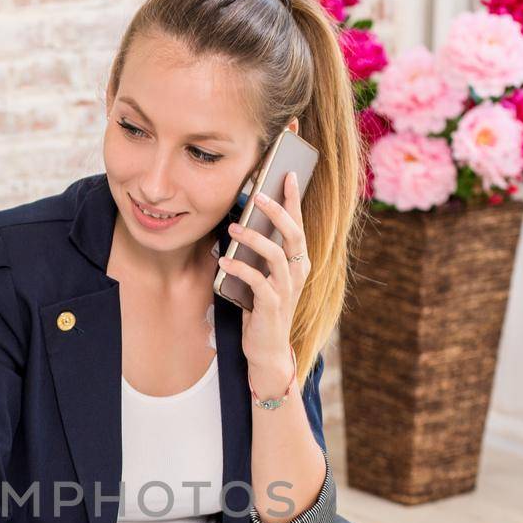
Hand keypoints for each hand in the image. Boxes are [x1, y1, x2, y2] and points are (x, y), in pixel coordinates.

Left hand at [218, 171, 308, 399]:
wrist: (266, 349)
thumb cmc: (262, 308)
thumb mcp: (261, 275)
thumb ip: (256, 253)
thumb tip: (237, 224)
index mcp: (297, 261)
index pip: (298, 224)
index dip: (294, 199)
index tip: (288, 173)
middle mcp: (297, 272)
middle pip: (293, 234)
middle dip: (277, 211)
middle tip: (258, 195)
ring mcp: (287, 289)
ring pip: (275, 255)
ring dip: (254, 239)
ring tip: (233, 229)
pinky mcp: (272, 305)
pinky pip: (257, 281)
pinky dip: (240, 269)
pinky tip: (224, 262)